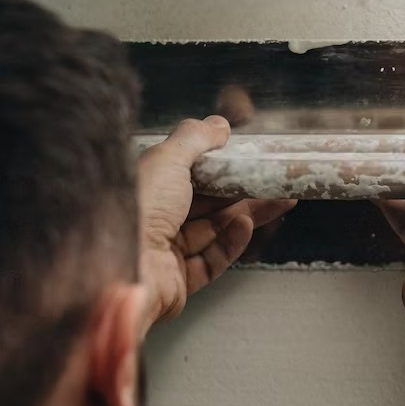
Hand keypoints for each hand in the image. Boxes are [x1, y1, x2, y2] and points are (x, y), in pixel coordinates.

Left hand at [137, 117, 295, 324]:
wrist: (123, 270)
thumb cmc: (138, 209)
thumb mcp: (168, 159)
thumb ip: (195, 139)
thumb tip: (219, 125)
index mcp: (145, 189)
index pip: (186, 174)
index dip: (218, 165)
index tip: (247, 157)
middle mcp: (152, 220)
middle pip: (206, 203)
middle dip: (243, 191)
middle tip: (275, 181)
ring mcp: (165, 253)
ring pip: (214, 230)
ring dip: (248, 213)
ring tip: (281, 200)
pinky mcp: (179, 281)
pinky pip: (211, 259)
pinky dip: (231, 242)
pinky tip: (246, 225)